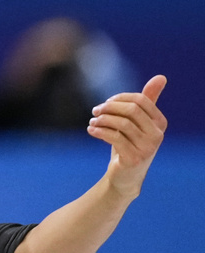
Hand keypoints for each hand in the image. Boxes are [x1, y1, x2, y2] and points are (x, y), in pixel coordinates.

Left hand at [87, 75, 166, 199]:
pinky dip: (99, 131)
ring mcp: (147, 148)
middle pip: (131, 110)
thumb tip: (161, 77)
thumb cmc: (130, 144)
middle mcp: (157, 135)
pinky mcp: (134, 158)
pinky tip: (91, 130)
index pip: (140, 100)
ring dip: (102, 120)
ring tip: (92, 122)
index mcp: (160, 123)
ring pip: (121, 123)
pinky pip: (114, 137)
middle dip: (109, 107)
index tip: (106, 103)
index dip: (120, 98)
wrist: (125, 176)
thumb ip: (147, 101)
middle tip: (95, 111)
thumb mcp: (137, 122)